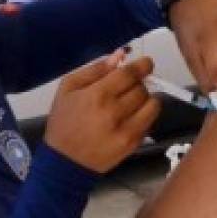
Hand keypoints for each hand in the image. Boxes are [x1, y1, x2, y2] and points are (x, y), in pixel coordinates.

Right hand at [45, 52, 160, 172]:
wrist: (65, 162)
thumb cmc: (64, 121)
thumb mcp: (69, 89)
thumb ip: (95, 70)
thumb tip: (120, 55)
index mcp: (97, 95)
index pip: (130, 74)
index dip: (142, 66)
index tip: (146, 63)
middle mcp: (114, 112)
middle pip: (142, 88)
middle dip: (137, 84)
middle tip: (126, 88)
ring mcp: (126, 130)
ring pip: (152, 105)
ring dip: (144, 100)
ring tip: (130, 103)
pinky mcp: (133, 144)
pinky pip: (150, 122)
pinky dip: (144, 116)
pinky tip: (129, 118)